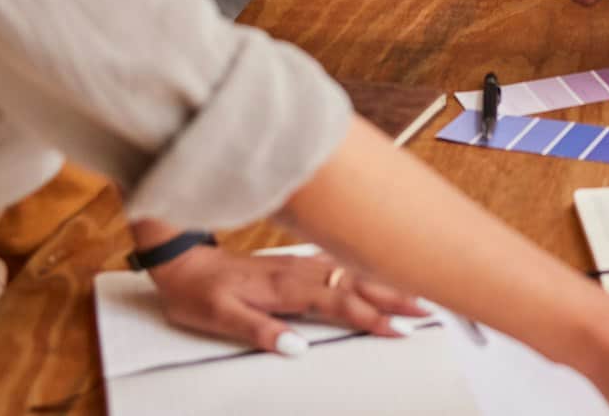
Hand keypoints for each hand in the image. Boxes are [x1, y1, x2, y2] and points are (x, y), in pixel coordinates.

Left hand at [148, 245, 427, 354]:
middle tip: (426, 310)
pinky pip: (338, 262)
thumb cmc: (199, 293)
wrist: (181, 261)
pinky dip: (363, 267)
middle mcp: (299, 272)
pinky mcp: (295, 261)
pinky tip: (374, 269)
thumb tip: (298, 347)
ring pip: (351, 271)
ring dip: (384, 281)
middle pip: (356, 284)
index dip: (372, 317)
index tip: (400, 330)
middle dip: (393, 296)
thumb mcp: (220, 318)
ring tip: (414, 291)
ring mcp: (299, 264)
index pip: (340, 304)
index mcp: (286, 288)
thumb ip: (261, 331)